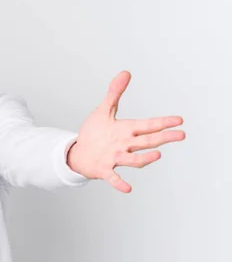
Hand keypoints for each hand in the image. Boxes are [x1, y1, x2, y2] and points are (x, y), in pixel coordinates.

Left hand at [66, 70, 185, 192]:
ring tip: (157, 155)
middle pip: (146, 141)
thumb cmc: (95, 132)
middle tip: (181, 135)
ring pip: (132, 159)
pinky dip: (119, 182)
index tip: (179, 120)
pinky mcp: (104, 169)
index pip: (148, 125)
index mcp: (126, 130)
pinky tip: (127, 189)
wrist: (80, 152)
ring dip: (144, 158)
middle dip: (163, 138)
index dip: (162, 122)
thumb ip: (114, 93)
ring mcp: (115, 158)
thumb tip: (126, 72)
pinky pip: (113, 177)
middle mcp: (124, 144)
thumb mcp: (104, 110)